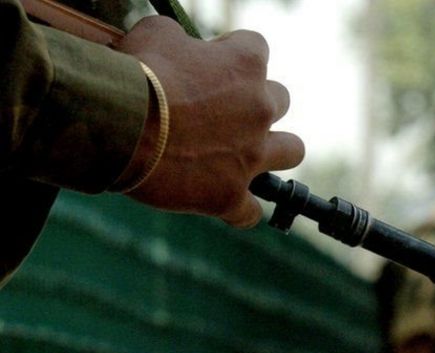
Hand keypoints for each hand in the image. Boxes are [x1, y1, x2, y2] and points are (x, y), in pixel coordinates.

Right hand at [113, 16, 303, 227]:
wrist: (118, 124)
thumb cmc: (134, 73)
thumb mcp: (156, 34)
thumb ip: (181, 39)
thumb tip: (181, 46)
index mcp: (245, 64)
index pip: (256, 49)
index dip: (232, 55)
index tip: (211, 65)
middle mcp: (260, 108)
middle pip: (279, 100)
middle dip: (255, 103)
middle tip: (224, 111)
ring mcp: (251, 154)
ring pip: (292, 151)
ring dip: (272, 151)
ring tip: (245, 155)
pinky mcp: (230, 194)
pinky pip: (250, 211)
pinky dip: (238, 209)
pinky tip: (223, 203)